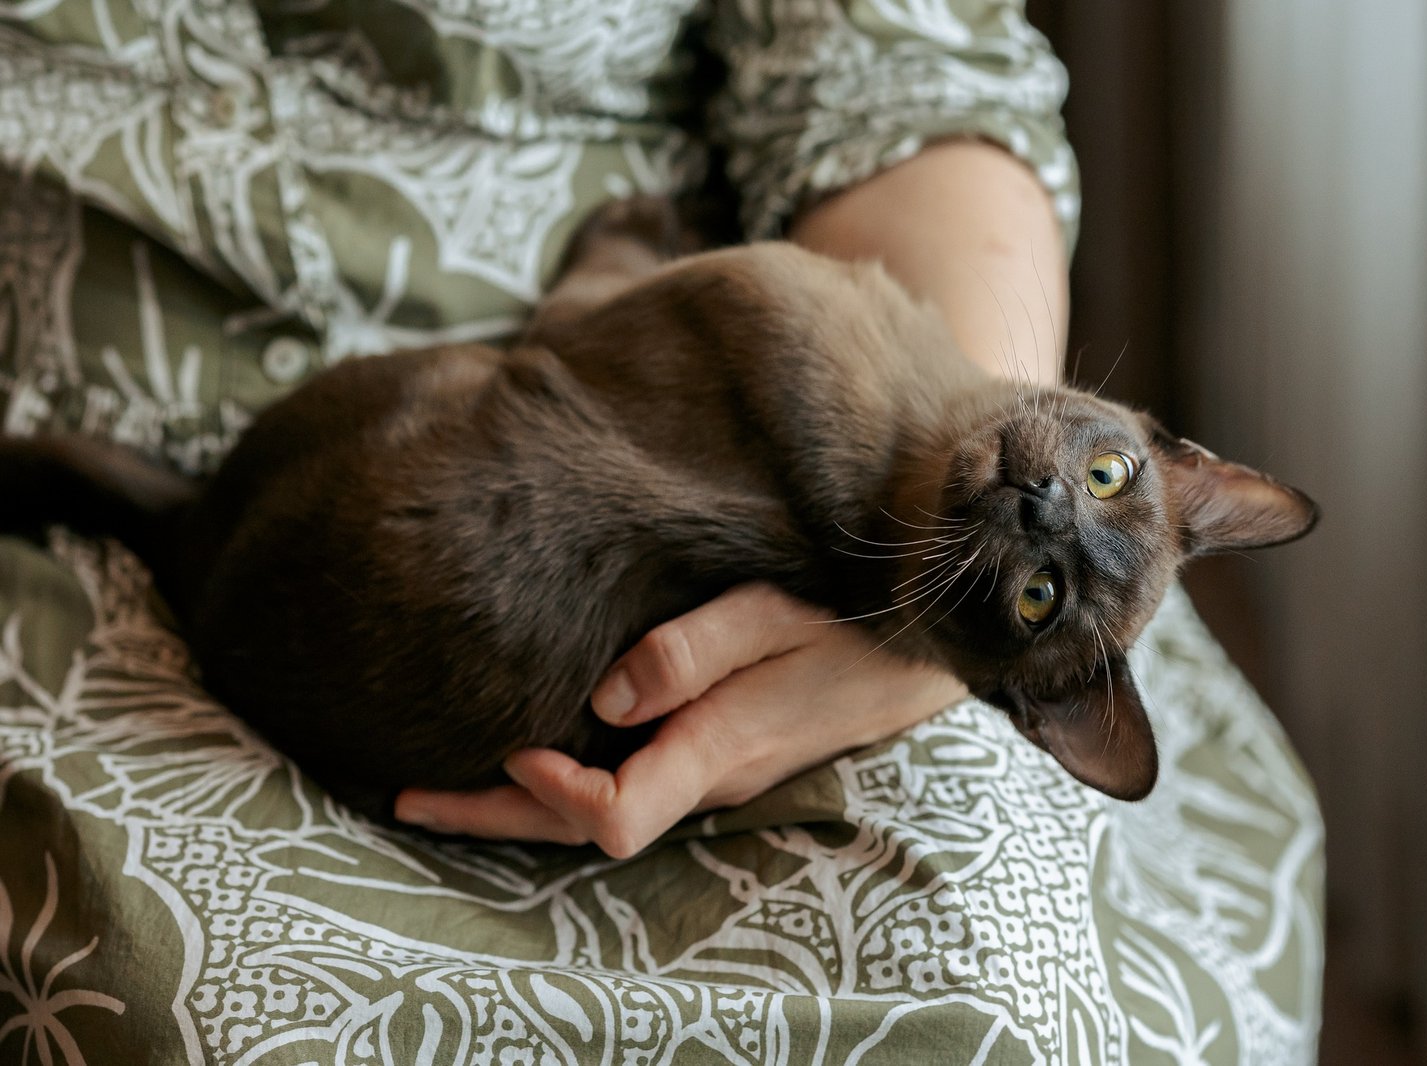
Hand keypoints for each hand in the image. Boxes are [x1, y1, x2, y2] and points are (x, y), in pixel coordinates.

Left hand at [394, 583, 966, 857]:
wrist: (928, 649)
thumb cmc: (855, 621)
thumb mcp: (780, 615)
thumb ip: (694, 651)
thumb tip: (603, 696)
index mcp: (715, 750)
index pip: (610, 814)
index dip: (547, 789)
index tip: (505, 738)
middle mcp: (704, 777)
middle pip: (580, 826)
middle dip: (492, 812)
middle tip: (402, 793)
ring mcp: (710, 771)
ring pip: (599, 805)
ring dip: (520, 798)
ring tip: (439, 781)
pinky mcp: (715, 749)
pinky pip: (626, 781)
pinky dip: (565, 777)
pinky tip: (533, 748)